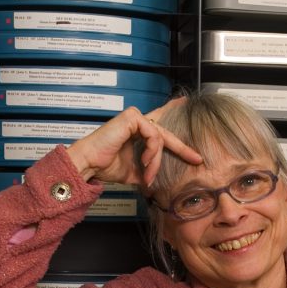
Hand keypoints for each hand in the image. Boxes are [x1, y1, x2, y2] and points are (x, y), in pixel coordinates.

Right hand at [66, 98, 201, 185]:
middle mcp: (137, 121)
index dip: (172, 110)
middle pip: (166, 133)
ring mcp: (134, 117)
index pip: (159, 120)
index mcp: (137, 130)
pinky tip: (145, 162)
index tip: (184, 102)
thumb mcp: (134, 171)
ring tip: (148, 174)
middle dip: (182, 148)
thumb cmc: (106, 166)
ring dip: (156, 161)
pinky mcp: (132, 117)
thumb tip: (156, 185)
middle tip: (196, 158)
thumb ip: (147, 172)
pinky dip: (152, 152)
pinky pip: (154, 136)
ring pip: (160, 139)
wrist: (90, 164)